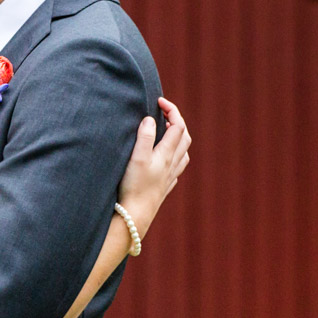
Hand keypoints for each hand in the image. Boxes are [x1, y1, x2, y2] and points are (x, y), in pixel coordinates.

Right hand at [116, 97, 190, 236]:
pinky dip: (174, 157)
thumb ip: (145, 136)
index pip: (178, 125)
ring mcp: (170, 177)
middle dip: (176, 122)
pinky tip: (166, 160)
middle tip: (162, 114)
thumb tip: (150, 119)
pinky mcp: (165, 187)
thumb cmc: (134, 186)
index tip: (159, 101)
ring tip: (165, 133)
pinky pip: (177, 168)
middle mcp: (172, 164)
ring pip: (183, 153)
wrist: (135, 216)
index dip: (171, 110)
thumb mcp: (137, 158)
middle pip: (184, 137)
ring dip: (177, 139)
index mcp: (166, 154)